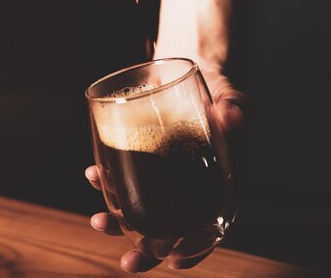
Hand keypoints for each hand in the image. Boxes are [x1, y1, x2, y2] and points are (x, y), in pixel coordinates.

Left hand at [85, 71, 248, 272]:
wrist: (188, 72)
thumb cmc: (218, 93)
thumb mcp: (231, 98)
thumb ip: (236, 108)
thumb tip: (232, 115)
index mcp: (217, 184)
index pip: (209, 227)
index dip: (194, 250)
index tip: (173, 261)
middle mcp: (189, 187)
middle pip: (171, 227)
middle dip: (147, 249)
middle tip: (129, 262)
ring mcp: (163, 175)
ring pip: (142, 207)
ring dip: (118, 220)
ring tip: (99, 221)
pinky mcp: (141, 159)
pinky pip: (124, 176)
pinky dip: (106, 180)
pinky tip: (94, 174)